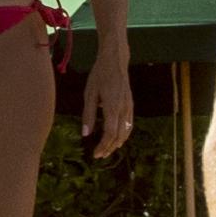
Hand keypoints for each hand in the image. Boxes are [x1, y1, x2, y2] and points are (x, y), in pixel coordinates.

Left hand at [82, 34, 135, 158]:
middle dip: (110, 148)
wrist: (115, 61)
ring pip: (126, 131)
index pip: (110, 133)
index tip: (95, 154)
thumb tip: (85, 134)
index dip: (103, 146)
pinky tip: (116, 138)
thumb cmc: (99, 75)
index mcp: (112, 106)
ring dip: (117, 143)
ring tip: (107, 150)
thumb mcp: (89, 94)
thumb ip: (88, 114)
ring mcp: (129, 107)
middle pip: (119, 136)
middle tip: (99, 155)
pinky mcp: (130, 104)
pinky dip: (123, 134)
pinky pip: (129, 124)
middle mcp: (123, 108)